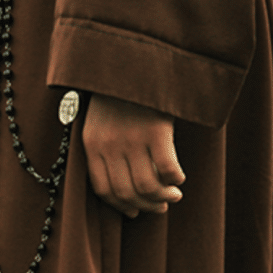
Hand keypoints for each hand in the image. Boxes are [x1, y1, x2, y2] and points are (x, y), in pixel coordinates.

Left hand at [82, 93, 185, 217]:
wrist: (133, 59)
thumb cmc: (119, 92)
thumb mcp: (100, 121)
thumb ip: (105, 149)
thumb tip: (123, 186)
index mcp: (92, 144)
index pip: (103, 189)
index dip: (121, 206)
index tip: (134, 213)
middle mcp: (110, 146)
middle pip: (127, 193)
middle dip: (145, 206)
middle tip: (161, 207)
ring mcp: (132, 139)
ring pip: (147, 187)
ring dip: (163, 197)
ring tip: (174, 195)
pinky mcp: (156, 131)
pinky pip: (168, 168)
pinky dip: (176, 179)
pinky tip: (180, 177)